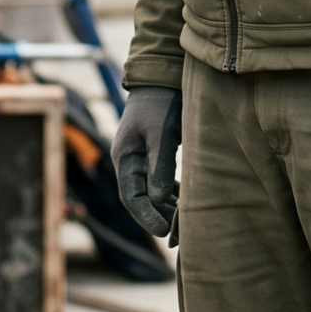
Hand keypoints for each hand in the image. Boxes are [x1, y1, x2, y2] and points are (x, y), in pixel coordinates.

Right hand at [111, 85, 181, 237]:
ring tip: (184, 224)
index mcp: (124, 156)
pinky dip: (171, 194)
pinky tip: (186, 203)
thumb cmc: (161, 103)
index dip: (146, 217)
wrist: (163, 76)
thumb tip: (158, 200)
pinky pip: (160, 181)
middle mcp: (130, 160)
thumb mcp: (161, 134)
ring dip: (165, 208)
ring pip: (150, 192)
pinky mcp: (155, 153)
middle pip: (139, 198)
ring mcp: (141, 157)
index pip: (130, 196)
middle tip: (179, 235)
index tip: (165, 232)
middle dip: (157, 217)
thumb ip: (159, 166)